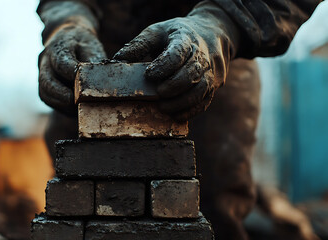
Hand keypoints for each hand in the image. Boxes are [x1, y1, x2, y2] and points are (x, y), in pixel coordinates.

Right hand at [39, 24, 105, 115]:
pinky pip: (48, 98)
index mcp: (58, 45)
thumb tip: (99, 83)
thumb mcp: (92, 47)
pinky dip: (60, 106)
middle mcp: (45, 60)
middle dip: (61, 95)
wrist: (68, 38)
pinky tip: (74, 110)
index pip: (61, 62)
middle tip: (76, 102)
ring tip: (77, 109)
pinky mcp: (44, 84)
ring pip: (45, 92)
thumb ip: (93, 63)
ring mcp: (42, 73)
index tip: (82, 85)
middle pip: (47, 81)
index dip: (71, 74)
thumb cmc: (83, 44)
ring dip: (60, 104)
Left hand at [114, 4, 237, 120]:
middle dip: (174, 86)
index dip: (164, 64)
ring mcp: (211, 70)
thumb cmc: (176, 34)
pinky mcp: (214, 84)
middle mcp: (202, 54)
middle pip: (192, 72)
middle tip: (158, 94)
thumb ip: (139, 45)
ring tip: (163, 108)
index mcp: (186, 38)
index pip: (178, 52)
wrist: (211, 33)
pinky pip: (205, 100)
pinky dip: (192, 110)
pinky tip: (176, 115)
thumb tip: (117, 60)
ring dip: (183, 102)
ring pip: (202, 89)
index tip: (149, 75)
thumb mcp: (157, 32)